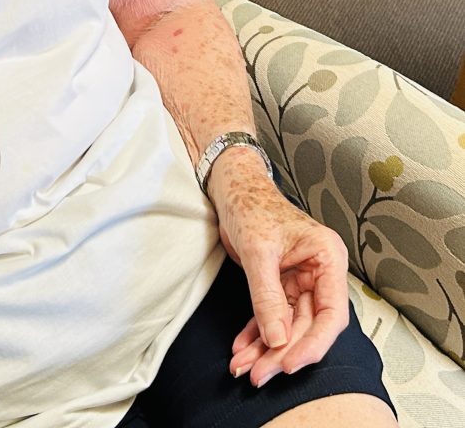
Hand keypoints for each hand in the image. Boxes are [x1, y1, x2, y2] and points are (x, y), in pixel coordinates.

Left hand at [210, 150, 349, 386]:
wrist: (230, 186)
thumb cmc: (250, 204)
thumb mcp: (258, 250)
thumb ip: (268, 296)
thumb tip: (277, 340)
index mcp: (327, 258)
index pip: (331, 314)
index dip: (312, 343)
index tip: (288, 363)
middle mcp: (319, 273)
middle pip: (307, 326)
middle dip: (281, 352)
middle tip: (259, 374)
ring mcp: (300, 280)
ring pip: (287, 326)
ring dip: (266, 349)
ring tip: (244, 367)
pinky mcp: (279, 284)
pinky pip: (271, 317)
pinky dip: (256, 335)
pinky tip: (242, 349)